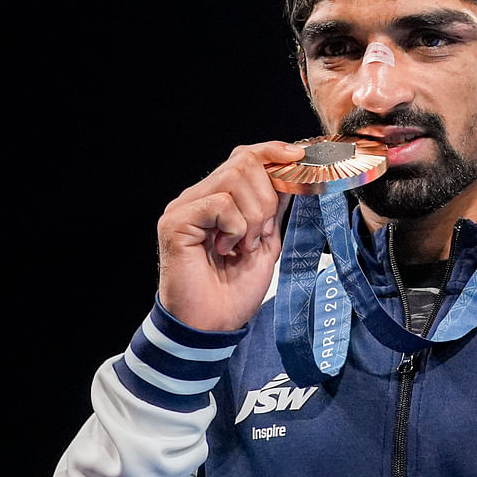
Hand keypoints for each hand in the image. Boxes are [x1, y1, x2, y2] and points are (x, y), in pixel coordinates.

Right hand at [156, 141, 304, 330]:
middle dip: (266, 198)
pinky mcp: (175, 221)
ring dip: (252, 217)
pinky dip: (235, 227)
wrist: (213, 324)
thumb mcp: (267, 241)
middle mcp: (198, 197)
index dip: (274, 152)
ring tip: (243, 245)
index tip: (300, 157)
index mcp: (218, 198)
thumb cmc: (235, 290)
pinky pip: (220, 203)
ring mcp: (184, 207)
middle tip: (261, 234)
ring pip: (234, 180)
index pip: (246, 156)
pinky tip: (225, 249)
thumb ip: (275, 208)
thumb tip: (293, 175)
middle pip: (244, 162)